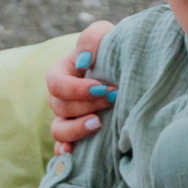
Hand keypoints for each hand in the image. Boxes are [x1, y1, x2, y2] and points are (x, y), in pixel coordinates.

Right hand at [47, 20, 117, 150]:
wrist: (130, 68)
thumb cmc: (114, 49)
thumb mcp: (104, 34)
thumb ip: (92, 39)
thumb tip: (85, 61)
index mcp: (61, 73)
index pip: (56, 83)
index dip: (76, 89)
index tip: (102, 87)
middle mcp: (61, 98)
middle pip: (59, 107)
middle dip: (86, 106)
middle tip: (115, 100)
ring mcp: (68, 119)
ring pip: (58, 130)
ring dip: (76, 130)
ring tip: (99, 124)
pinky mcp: (78, 135)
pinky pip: (63, 148)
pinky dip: (65, 152)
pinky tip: (74, 153)